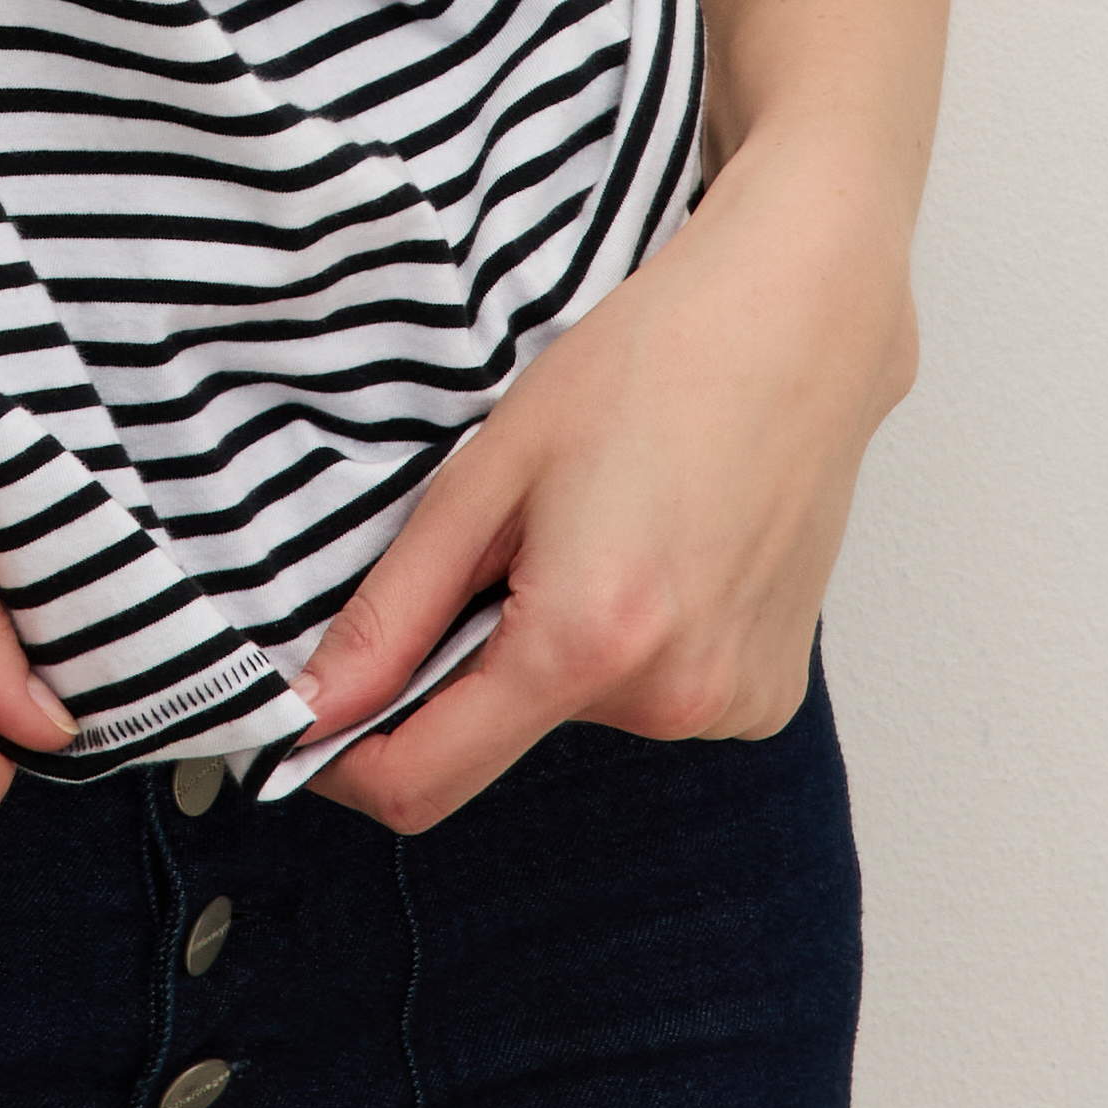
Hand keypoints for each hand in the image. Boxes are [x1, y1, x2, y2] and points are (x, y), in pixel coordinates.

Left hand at [289, 137, 919, 832]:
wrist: (795, 323)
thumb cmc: (645, 366)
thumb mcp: (487, 474)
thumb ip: (394, 610)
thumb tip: (312, 707)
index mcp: (585, 644)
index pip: (421, 784)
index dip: (345, 760)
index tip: (313, 714)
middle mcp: (669, 701)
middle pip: (504, 731)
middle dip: (475, 656)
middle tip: (517, 534)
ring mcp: (728, 708)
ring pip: (580, 711)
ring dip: (560, 644)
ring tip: (604, 527)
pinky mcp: (767, 699)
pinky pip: (652, 698)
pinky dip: (631, 645)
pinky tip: (664, 553)